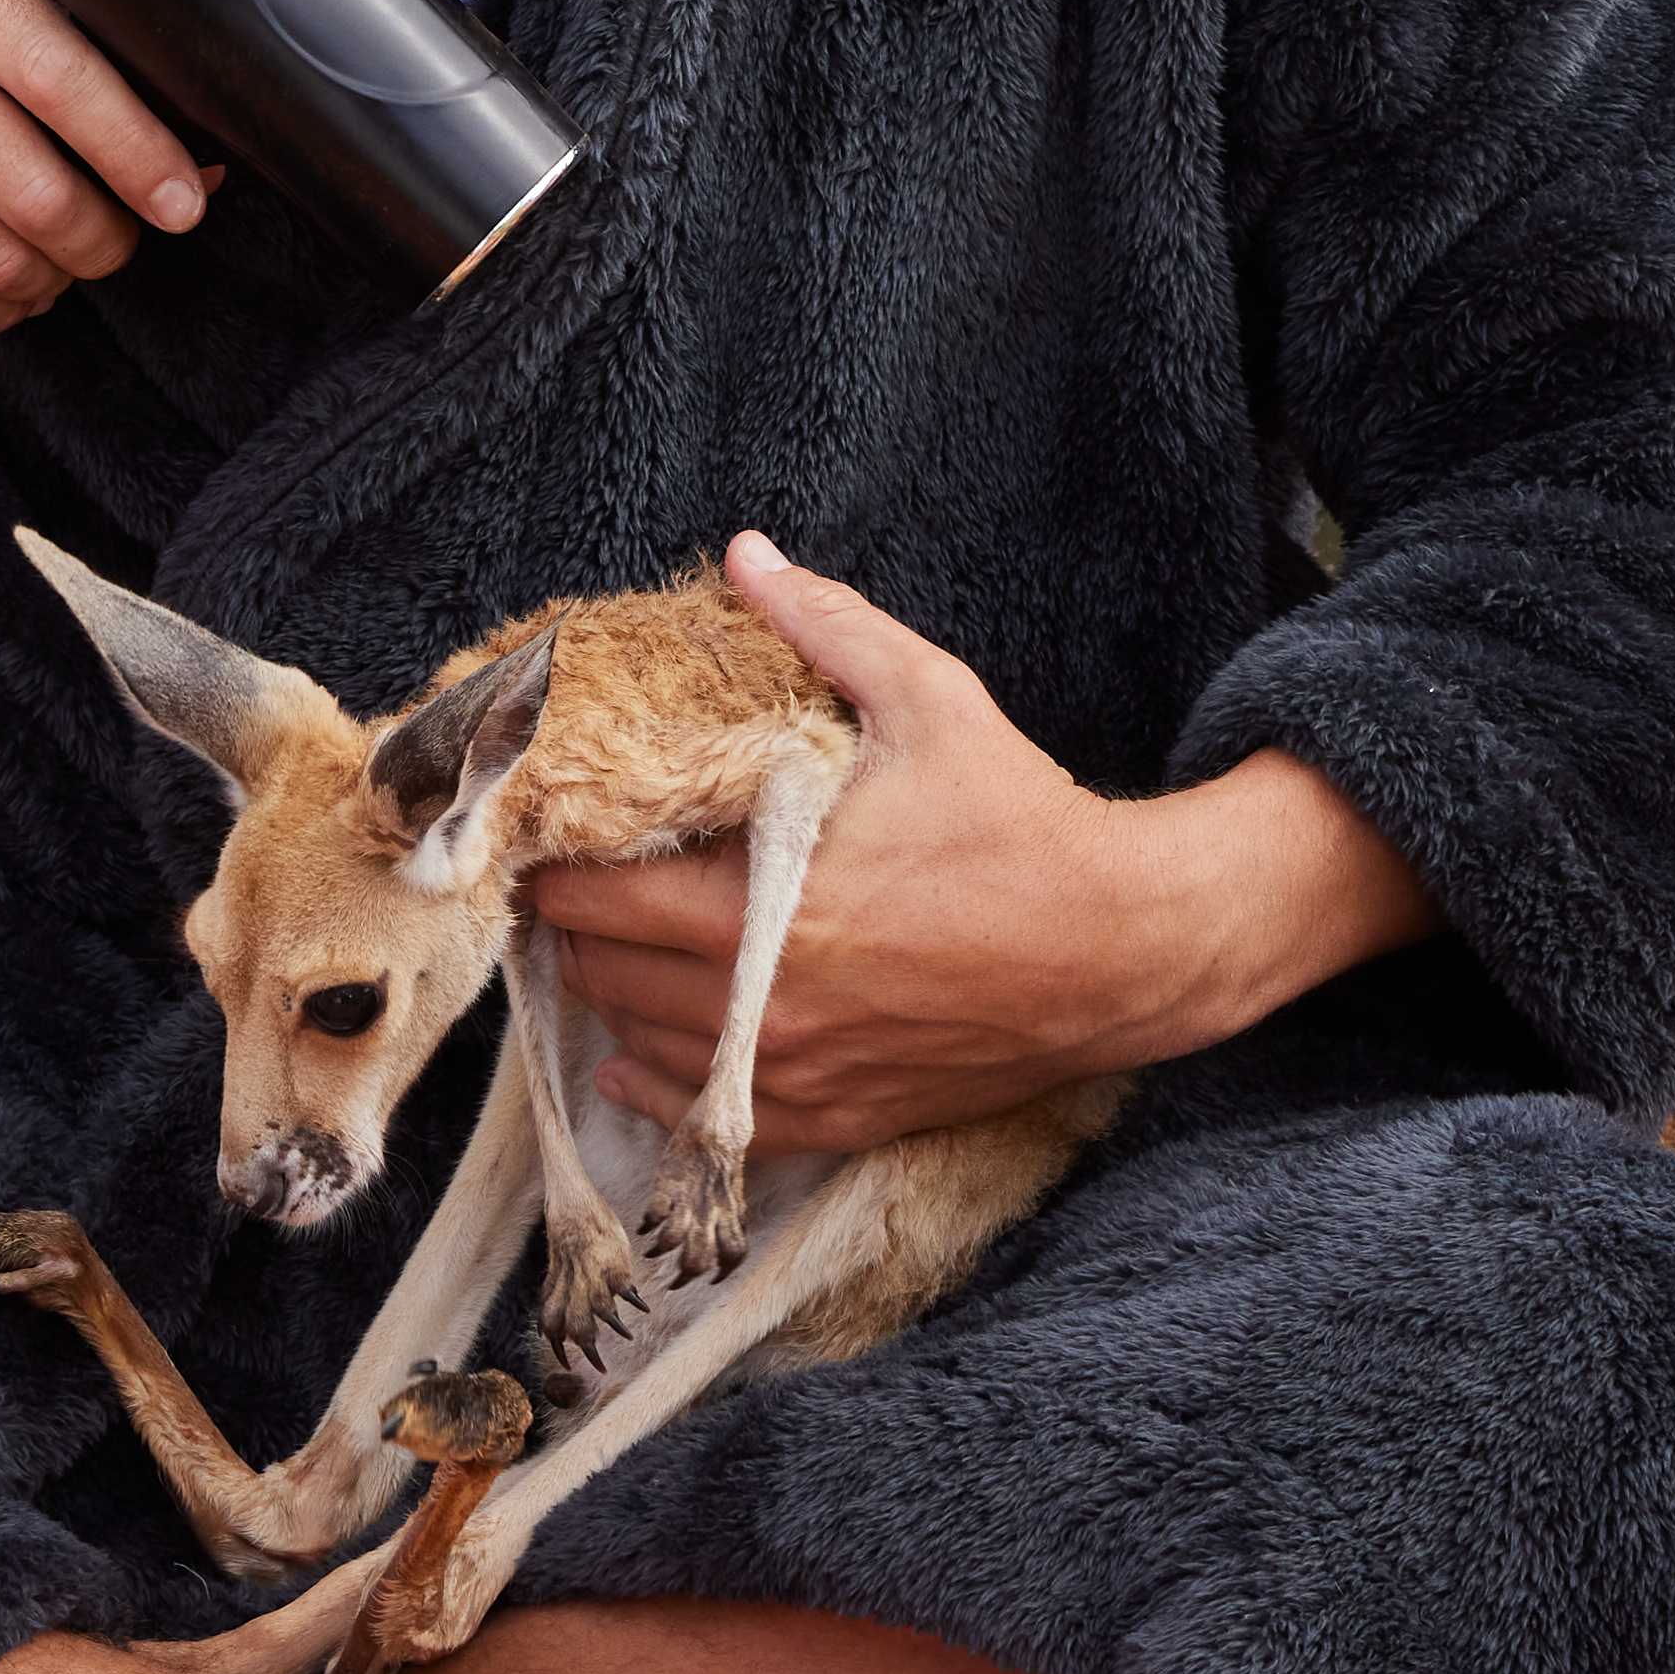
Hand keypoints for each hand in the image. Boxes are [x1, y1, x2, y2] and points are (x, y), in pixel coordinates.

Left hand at [520, 535, 1436, 1158]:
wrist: (1125, 950)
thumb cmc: (1023, 822)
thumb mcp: (928, 702)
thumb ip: (826, 627)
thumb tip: (747, 555)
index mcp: (764, 903)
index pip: (595, 898)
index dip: (556, 862)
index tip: (549, 830)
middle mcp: (764, 1003)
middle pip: (601, 973)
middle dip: (575, 925)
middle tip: (572, 878)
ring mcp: (797, 1070)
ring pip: (641, 1046)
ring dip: (611, 998)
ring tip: (608, 946)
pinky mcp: (836, 1113)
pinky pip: (706, 1118)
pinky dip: (662, 1082)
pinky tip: (640, 1051)